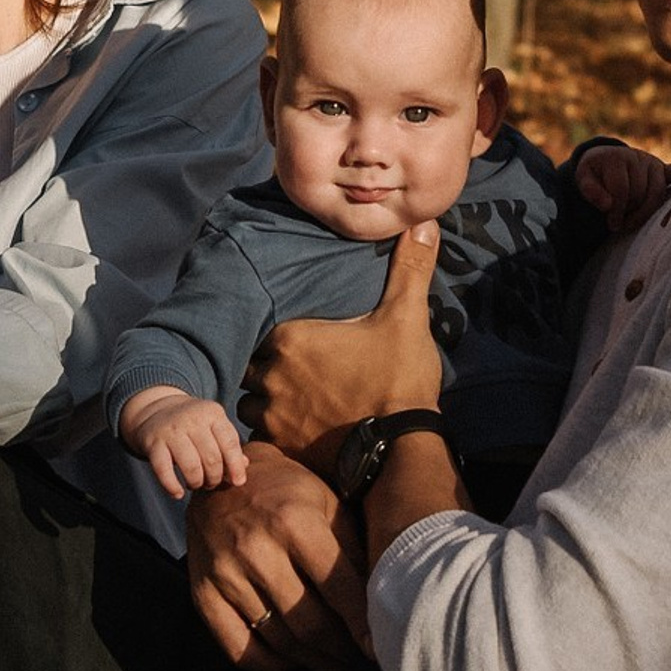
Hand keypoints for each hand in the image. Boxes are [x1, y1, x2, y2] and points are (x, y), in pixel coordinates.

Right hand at [119, 387, 249, 500]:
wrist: (157, 410)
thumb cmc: (193, 425)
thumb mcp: (213, 428)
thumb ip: (229, 446)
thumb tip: (244, 467)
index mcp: (212, 413)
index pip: (230, 443)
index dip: (236, 466)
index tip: (238, 482)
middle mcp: (192, 418)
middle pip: (211, 458)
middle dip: (214, 478)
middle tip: (211, 483)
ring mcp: (171, 430)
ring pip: (191, 465)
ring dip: (196, 482)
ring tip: (195, 484)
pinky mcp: (153, 442)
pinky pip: (164, 470)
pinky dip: (172, 486)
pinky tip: (178, 494)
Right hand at [185, 446, 365, 670]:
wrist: (220, 477)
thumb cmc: (285, 492)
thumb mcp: (326, 503)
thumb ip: (352, 550)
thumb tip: (381, 602)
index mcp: (293, 521)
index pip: (338, 588)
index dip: (363, 625)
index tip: (380, 649)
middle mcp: (256, 549)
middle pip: (309, 623)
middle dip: (341, 652)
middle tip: (358, 663)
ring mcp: (225, 574)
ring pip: (279, 640)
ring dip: (313, 661)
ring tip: (334, 666)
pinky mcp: (202, 593)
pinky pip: (239, 649)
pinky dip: (271, 664)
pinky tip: (291, 659)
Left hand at [245, 222, 442, 479]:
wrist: (401, 447)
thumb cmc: (399, 378)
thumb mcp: (406, 317)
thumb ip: (409, 269)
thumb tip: (423, 223)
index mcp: (291, 337)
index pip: (260, 327)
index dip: (274, 333)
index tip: (292, 337)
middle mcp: (273, 374)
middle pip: (250, 363)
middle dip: (265, 364)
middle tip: (290, 367)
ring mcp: (274, 413)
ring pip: (248, 401)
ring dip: (263, 399)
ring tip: (288, 397)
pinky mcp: (283, 446)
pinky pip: (259, 436)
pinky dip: (271, 431)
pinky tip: (293, 428)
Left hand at [577, 141, 670, 236]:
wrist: (606, 161)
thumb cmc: (595, 175)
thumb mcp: (583, 179)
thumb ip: (590, 191)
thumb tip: (607, 205)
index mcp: (616, 157)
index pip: (621, 190)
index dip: (616, 210)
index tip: (612, 224)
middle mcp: (637, 156)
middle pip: (640, 193)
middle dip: (630, 211)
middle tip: (621, 222)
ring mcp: (653, 162)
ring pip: (658, 193)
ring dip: (646, 211)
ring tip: (633, 220)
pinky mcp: (664, 169)